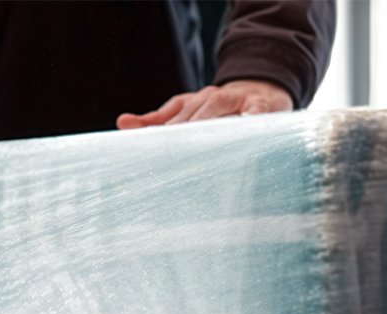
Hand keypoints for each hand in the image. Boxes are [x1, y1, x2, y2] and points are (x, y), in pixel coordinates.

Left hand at [116, 80, 292, 129]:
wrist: (263, 92)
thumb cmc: (221, 113)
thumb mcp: (189, 113)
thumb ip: (158, 121)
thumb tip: (122, 122)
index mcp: (194, 102)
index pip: (173, 112)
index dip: (159, 125)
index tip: (147, 142)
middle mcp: (213, 98)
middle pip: (195, 111)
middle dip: (182, 128)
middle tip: (169, 147)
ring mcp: (237, 100)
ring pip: (220, 107)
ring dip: (208, 119)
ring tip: (198, 136)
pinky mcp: (262, 105)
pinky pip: (256, 110)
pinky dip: (251, 115)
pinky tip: (246, 122)